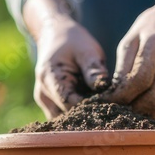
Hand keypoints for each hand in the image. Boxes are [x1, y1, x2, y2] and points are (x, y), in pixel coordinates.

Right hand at [24, 0, 108, 118]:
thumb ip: (94, 70)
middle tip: (111, 117)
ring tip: (103, 114)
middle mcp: (43, 92)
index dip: (90, 109)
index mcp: (50, 77)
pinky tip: (93, 111)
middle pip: (65, 116)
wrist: (54, 35)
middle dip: (87, 118)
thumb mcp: (87, 50)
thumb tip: (105, 90)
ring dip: (81, 119)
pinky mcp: (49, 103)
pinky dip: (77, 115)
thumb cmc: (73, 40)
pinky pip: (62, 115)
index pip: (69, 103)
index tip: (110, 110)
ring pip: (63, 120)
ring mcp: (44, 100)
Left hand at [102, 0, 154, 123]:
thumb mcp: (130, 42)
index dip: (122, 96)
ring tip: (135, 112)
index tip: (109, 102)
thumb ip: (122, 69)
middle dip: (134, 110)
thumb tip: (113, 98)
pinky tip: (151, 112)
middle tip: (121, 111)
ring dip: (148, 117)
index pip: (140, 79)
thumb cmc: (148, 35)